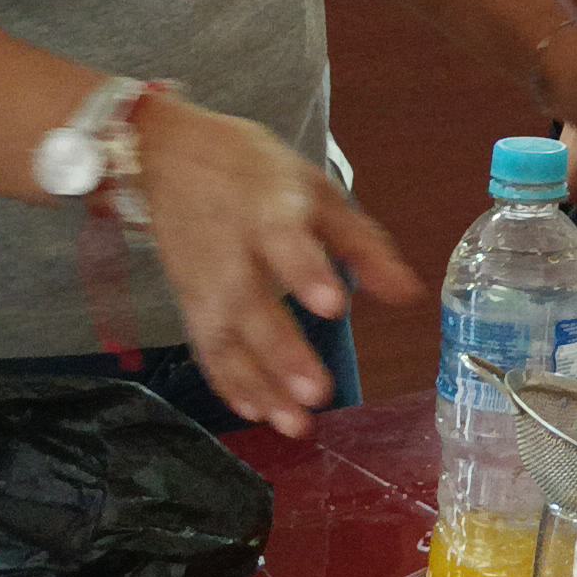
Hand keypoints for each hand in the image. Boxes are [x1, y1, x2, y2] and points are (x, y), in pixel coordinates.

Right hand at [128, 91, 427, 437]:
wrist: (166, 154)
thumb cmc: (253, 172)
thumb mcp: (315, 190)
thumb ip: (363, 244)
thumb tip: (409, 295)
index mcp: (268, 211)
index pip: (286, 244)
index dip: (305, 273)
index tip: (333, 304)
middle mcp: (231, 251)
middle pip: (252, 305)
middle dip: (282, 351)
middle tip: (317, 392)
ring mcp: (203, 282)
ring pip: (226, 340)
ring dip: (260, 385)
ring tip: (294, 423)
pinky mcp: (187, 303)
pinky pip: (206, 350)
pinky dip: (228, 383)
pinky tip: (255, 412)